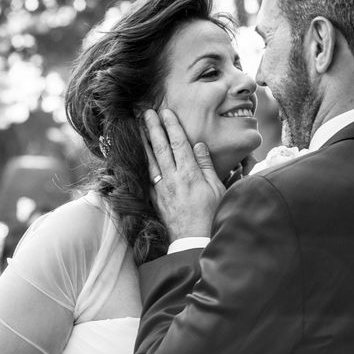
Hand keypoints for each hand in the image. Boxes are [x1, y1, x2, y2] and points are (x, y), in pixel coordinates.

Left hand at [142, 109, 224, 241]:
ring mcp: (161, 188)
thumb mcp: (217, 188)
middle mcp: (172, 178)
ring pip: (149, 160)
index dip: (171, 126)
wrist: (193, 241)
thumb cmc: (211, 215)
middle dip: (153, 128)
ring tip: (137, 127)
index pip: (178, 143)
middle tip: (146, 112)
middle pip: (160, 147)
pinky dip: (140, 163)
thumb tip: (198, 146)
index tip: (165, 112)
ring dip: (143, 141)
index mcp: (190, 173)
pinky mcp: (155, 198)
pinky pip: (145, 176)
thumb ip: (206, 165)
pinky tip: (137, 155)